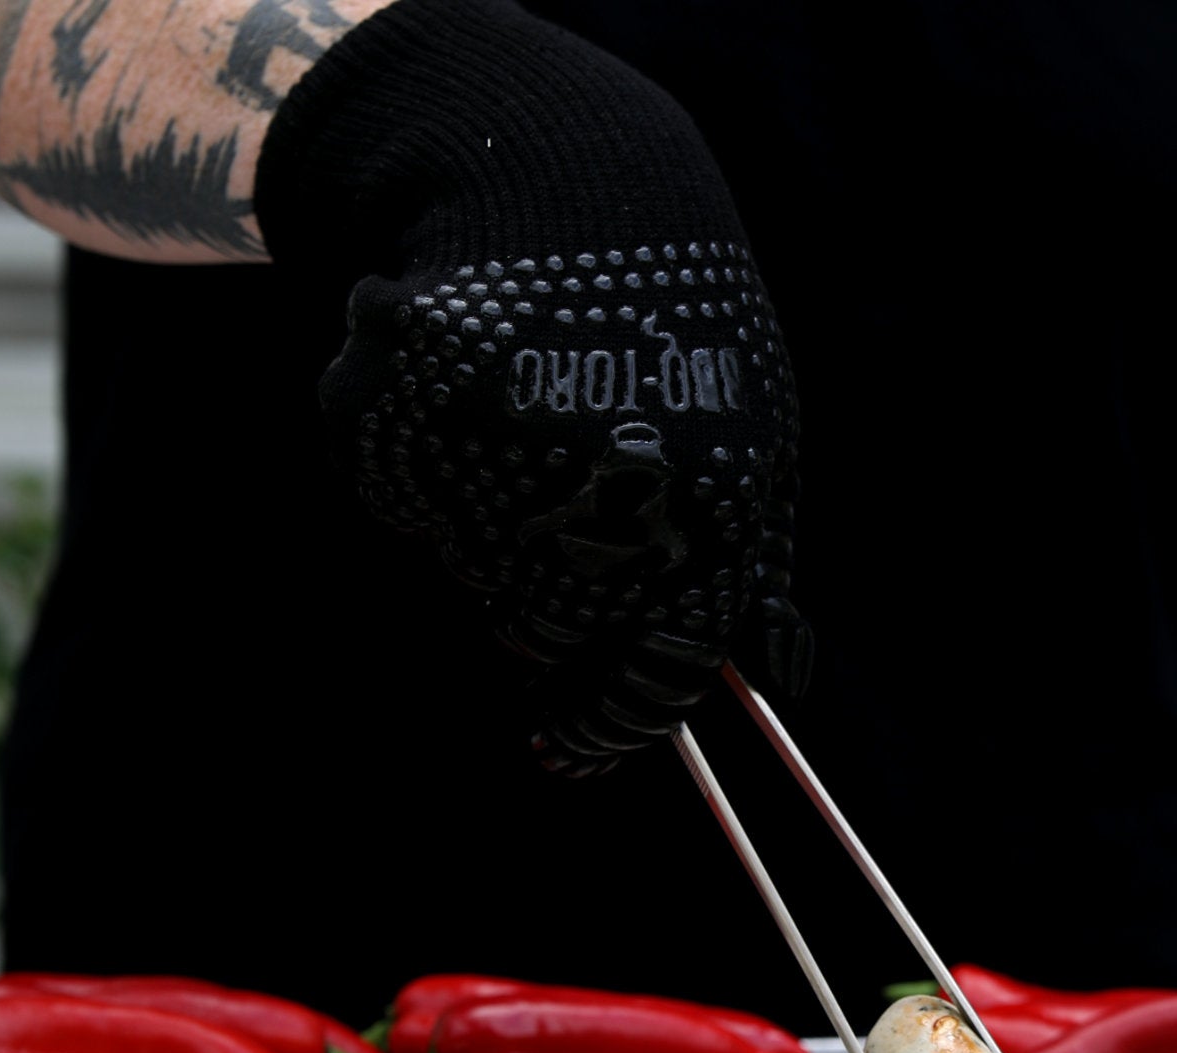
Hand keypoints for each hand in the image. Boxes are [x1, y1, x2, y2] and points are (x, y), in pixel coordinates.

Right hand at [254, 0, 810, 772]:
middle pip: (549, 638)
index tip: (574, 749)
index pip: (652, 681)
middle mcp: (595, 507)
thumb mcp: (758, 444)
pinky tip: (472, 400)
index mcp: (700, 522)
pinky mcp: (397, 430)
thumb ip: (759, 570)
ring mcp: (493, 468)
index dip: (610, 726)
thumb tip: (779, 683)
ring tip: (528, 426)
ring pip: (471, 571)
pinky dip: (431, 470)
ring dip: (493, 527)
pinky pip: (407, 504)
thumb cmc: (679, 331)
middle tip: (553, 535)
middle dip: (547, 617)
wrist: (561, 179)